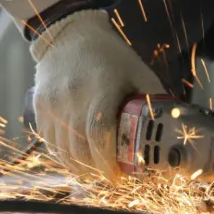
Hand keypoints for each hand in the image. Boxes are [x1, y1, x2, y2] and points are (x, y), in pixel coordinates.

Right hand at [29, 10, 164, 181]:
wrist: (68, 35)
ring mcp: (53, 102)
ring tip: (95, 172)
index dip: (108, 162)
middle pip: (79, 148)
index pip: (100, 134)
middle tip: (111, 177)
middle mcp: (73, 96)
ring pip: (62, 151)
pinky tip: (77, 159)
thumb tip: (173, 130)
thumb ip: (153, 100)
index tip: (119, 176)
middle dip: (96, 171)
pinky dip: (63, 157)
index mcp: (102, 87)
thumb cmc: (110, 56)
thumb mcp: (138, 72)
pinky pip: (49, 142)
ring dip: (79, 168)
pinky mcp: (39, 106)